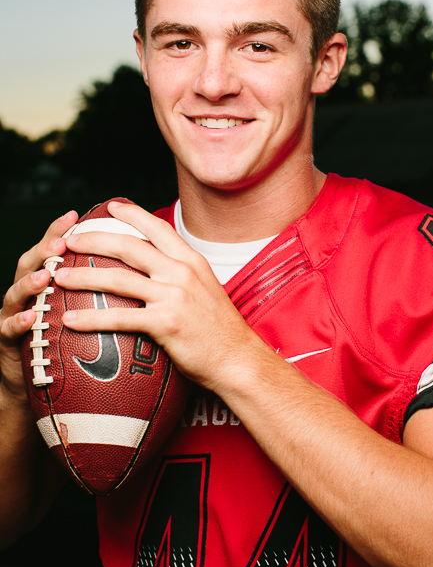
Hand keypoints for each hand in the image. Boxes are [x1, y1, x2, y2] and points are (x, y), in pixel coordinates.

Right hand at [0, 210, 78, 404]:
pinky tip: (31, 317)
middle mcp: (26, 292)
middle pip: (30, 262)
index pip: (52, 250)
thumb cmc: (61, 341)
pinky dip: (19, 321)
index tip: (76, 215)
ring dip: (30, 283)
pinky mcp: (5, 340)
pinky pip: (9, 329)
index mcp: (45, 280)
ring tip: (46, 276)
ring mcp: (12, 313)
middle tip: (61, 242)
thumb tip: (133, 273)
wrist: (30, 379)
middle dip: (43, 249)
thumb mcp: (79, 311)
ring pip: (16, 292)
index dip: (60, 231)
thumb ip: (96, 290)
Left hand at [56, 201, 265, 392]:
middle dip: (93, 239)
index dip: (130, 213)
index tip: (108, 207)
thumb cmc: (220, 328)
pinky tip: (71, 320)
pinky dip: (91, 318)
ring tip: (60, 277)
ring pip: (117, 278)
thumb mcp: (206, 288)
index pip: (156, 227)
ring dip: (83, 276)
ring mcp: (174, 296)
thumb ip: (182, 273)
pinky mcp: (166, 323)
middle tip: (69, 240)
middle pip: (128, 246)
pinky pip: (120, 318)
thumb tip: (158, 266)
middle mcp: (181, 271)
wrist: (238, 358)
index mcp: (191, 259)